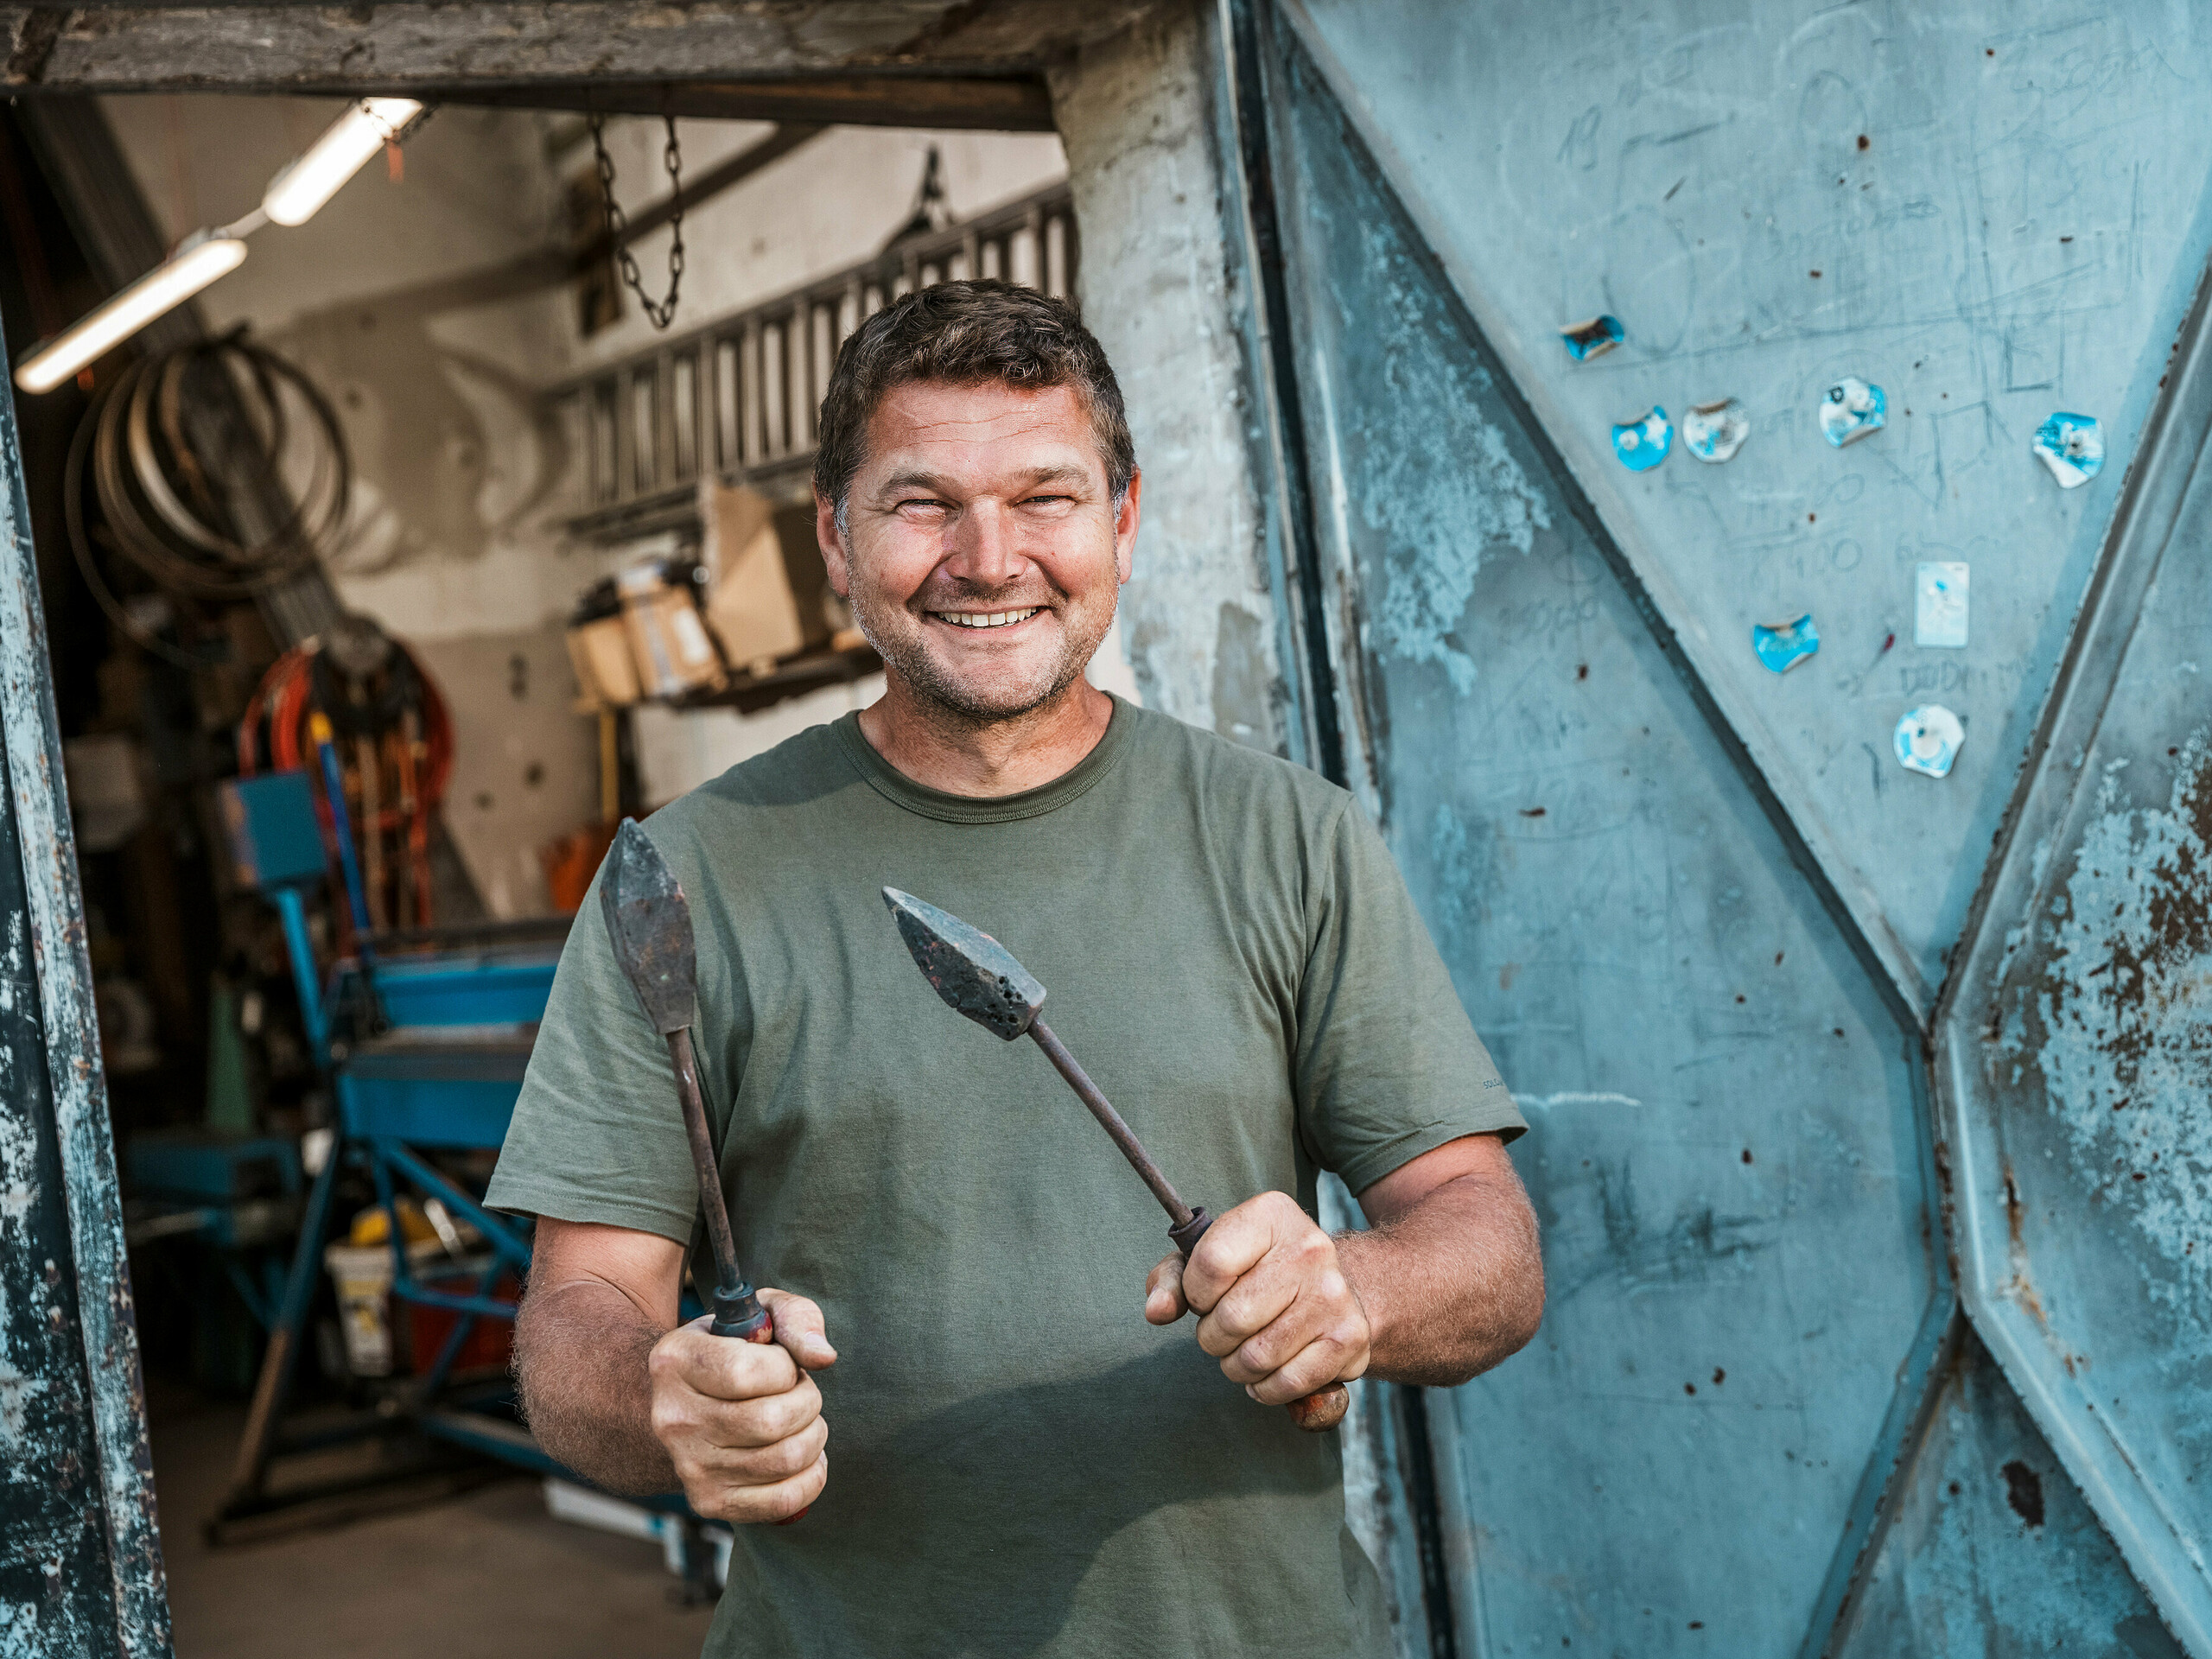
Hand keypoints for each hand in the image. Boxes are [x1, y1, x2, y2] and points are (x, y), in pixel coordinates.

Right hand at [647, 1287, 834, 1522]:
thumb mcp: (761, 1313)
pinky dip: (812, 1476)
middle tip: (800, 1392)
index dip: (785, 1367)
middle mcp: (674, 1419)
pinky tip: (804, 1454)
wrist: (691, 1401)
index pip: (746, 1373)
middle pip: (771, 1421)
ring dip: (813, 1435)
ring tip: (801, 1419)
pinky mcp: (710, 1501)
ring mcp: (689, 1466)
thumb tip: (823, 1357)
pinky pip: (783, 1501)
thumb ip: (796, 1318)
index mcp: (675, 1361)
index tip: (783, 1363)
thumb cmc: (737, 1349)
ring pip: (784, 1459)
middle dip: (807, 1401)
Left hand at [1143, 1191, 1368, 1406]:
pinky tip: (1268, 1372)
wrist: (1336, 1285)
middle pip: (1231, 1317)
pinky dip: (1267, 1389)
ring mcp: (1334, 1294)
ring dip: (1236, 1366)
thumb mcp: (1210, 1257)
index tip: (1205, 1297)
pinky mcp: (1350, 1338)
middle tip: (1223, 1331)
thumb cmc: (1258, 1270)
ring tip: (1243, 1351)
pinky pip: (1288, 1383)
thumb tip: (1156, 1311)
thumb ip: (1172, 1280)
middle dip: (1213, 1337)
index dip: (1195, 1294)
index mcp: (1271, 1215)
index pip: (1211, 1265)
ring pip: (1256, 1357)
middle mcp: (1309, 1248)